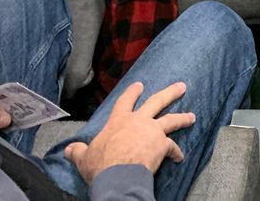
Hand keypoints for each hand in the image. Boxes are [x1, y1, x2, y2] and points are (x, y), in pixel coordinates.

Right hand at [65, 80, 194, 183]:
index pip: (126, 100)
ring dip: (183, 117)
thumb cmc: (100, 164)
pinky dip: (176, 152)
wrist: (118, 175)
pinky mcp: (162, 144)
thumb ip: (78, 151)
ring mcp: (152, 131)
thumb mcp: (84, 157)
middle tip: (182, 86)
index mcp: (119, 120)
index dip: (133, 92)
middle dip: (170, 92)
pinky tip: (180, 157)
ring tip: (192, 116)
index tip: (140, 84)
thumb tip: (67, 149)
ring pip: (172, 120)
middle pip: (157, 101)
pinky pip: (172, 147)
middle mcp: (138, 121)